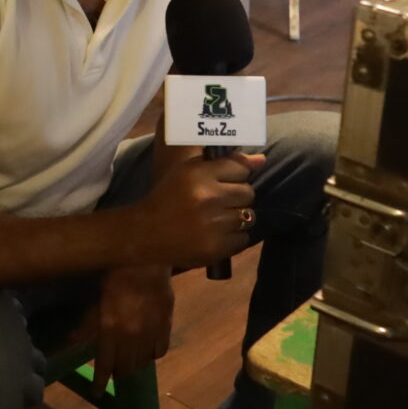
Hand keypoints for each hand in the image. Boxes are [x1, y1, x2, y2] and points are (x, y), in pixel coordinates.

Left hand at [82, 264, 174, 382]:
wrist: (145, 265)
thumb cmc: (116, 279)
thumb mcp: (97, 302)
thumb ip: (88, 324)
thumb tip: (73, 340)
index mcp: (110, 332)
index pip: (104, 366)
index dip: (100, 382)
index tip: (97, 393)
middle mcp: (130, 338)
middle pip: (125, 368)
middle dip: (117, 373)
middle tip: (114, 371)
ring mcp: (150, 334)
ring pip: (142, 363)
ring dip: (134, 365)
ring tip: (130, 362)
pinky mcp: (166, 328)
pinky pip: (159, 351)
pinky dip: (152, 355)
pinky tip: (148, 351)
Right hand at [137, 151, 261, 269]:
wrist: (145, 233)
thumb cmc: (168, 197)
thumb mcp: (189, 172)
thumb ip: (226, 163)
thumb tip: (261, 160)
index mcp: (199, 174)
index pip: (240, 169)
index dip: (234, 177)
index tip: (221, 183)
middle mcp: (209, 197)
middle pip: (248, 193)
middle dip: (236, 197)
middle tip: (218, 203)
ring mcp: (214, 225)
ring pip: (248, 216)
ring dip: (236, 218)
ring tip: (217, 220)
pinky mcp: (216, 248)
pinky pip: (243, 239)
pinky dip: (233, 238)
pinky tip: (216, 235)